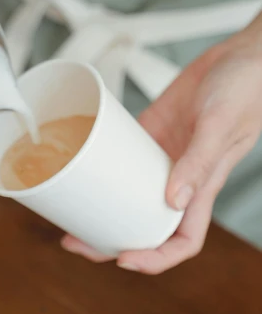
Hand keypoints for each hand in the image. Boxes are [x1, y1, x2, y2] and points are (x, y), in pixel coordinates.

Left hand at [62, 24, 261, 272]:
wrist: (243, 54)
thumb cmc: (246, 89)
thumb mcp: (219, 125)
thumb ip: (199, 162)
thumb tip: (173, 201)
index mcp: (203, 186)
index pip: (182, 240)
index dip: (155, 258)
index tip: (122, 260)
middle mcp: (180, 176)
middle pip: (144, 223)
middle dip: (110, 240)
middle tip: (74, 243)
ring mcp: (163, 155)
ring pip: (128, 194)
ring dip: (101, 208)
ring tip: (69, 215)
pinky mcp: (150, 131)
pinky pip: (122, 156)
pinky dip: (101, 164)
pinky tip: (80, 167)